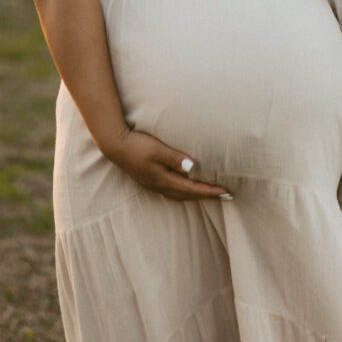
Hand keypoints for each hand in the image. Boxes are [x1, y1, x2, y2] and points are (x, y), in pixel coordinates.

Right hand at [106, 127, 231, 201]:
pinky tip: (187, 187)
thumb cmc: (138, 145)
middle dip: (206, 196)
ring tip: (209, 193)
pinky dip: (184, 192)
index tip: (226, 191)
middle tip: (225, 195)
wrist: (115, 145)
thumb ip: (175, 158)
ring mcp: (154, 185)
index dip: (210, 191)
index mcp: (163, 180)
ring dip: (196, 195)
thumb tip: (193, 167)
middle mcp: (159, 186)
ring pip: (180, 195)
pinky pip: (172, 191)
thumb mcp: (158, 149)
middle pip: (188, 195)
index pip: (192, 189)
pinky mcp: (150, 180)